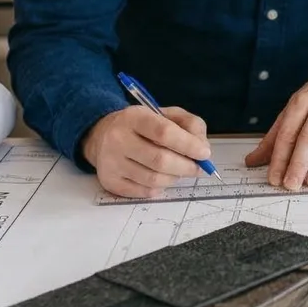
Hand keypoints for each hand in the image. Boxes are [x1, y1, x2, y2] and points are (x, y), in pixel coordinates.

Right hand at [81, 106, 210, 197]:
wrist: (103, 136)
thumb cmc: (144, 125)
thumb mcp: (168, 115)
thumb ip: (190, 125)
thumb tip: (202, 148)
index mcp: (134, 117)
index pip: (164, 132)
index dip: (188, 145)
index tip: (204, 153)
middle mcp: (118, 139)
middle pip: (160, 160)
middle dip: (186, 166)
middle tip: (198, 168)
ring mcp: (111, 163)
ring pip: (154, 179)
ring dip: (174, 178)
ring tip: (179, 171)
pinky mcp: (110, 182)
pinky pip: (144, 192)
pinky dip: (160, 188)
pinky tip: (161, 178)